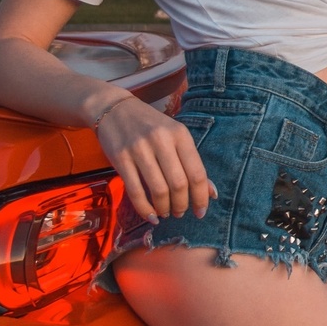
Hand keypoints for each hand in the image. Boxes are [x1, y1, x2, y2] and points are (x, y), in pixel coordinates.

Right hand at [95, 96, 217, 221]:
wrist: (115, 110)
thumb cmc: (151, 126)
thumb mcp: (176, 137)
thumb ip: (192, 163)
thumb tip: (212, 193)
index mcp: (180, 135)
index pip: (197, 173)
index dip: (201, 197)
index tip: (201, 212)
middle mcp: (161, 141)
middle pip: (178, 184)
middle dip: (182, 205)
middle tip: (180, 213)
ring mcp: (139, 149)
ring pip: (158, 189)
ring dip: (165, 208)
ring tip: (166, 213)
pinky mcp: (120, 158)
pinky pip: (135, 191)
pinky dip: (144, 208)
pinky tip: (151, 216)